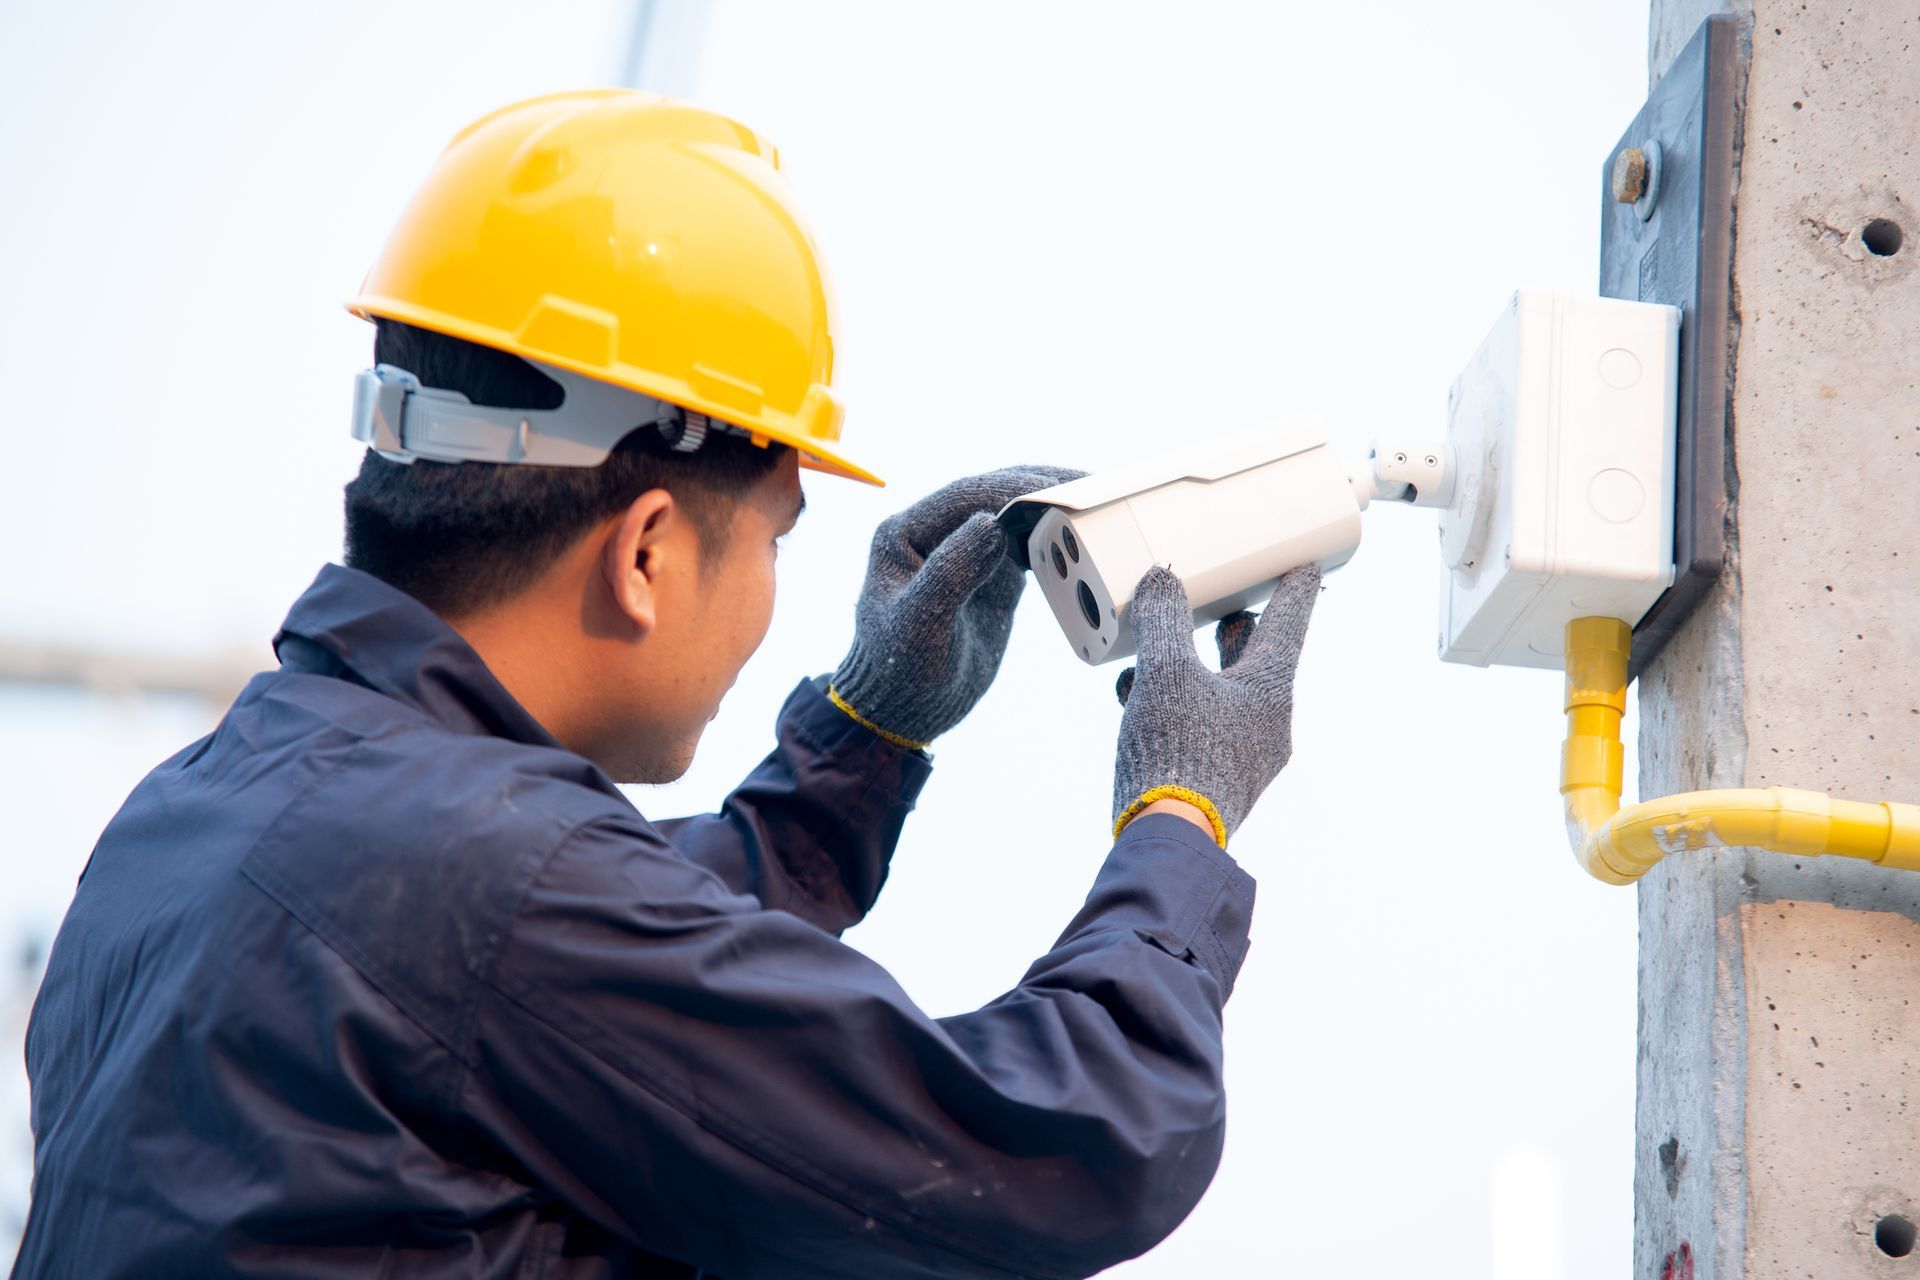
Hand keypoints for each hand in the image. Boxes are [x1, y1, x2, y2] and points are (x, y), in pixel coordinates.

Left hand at [831, 466, 1083, 747]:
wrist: (903, 711)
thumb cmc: (900, 670)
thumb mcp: (920, 625)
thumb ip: (951, 572)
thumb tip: (992, 522)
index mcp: (906, 533)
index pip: (965, 495)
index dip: (1013, 488)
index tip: (1059, 491)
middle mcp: (935, 532)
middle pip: (996, 495)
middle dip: (1045, 488)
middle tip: (1098, 488)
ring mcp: (966, 550)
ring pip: (1016, 516)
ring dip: (1057, 509)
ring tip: (1104, 504)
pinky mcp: (991, 574)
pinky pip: (1028, 546)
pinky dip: (1057, 540)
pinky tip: (1089, 537)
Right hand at [1110, 563, 1320, 845]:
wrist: (1170, 836)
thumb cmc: (1178, 751)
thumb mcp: (1164, 672)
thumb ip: (1163, 621)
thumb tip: (1162, 580)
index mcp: (1268, 689)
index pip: (1288, 623)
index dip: (1294, 590)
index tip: (1310, 566)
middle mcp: (1267, 722)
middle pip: (1255, 660)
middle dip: (1236, 631)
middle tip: (1231, 606)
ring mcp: (1244, 754)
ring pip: (1222, 693)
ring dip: (1195, 668)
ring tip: (1165, 649)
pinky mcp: (1217, 777)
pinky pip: (1202, 725)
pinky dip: (1176, 703)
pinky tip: (1137, 697)